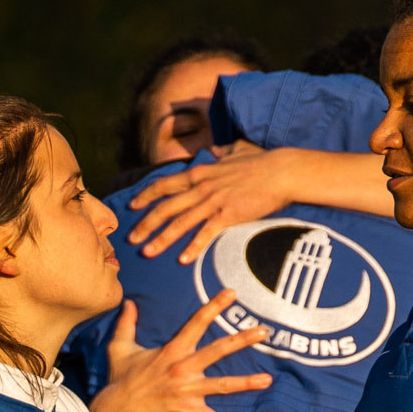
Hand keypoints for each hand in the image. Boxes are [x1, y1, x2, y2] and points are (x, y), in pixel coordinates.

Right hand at [87, 290, 272, 411]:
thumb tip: (127, 301)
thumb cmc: (120, 379)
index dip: (215, 306)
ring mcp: (186, 390)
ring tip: (268, 380)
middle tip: (264, 331)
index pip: (197, 322)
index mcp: (172, 350)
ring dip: (246, 383)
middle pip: (219, 350)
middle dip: (242, 339)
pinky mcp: (185, 411)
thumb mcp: (120, 347)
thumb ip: (127, 324)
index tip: (232, 294)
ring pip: (222, 386)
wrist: (117, 411)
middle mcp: (182, 368)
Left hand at [127, 141, 315, 262]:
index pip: (165, 184)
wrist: (282, 171)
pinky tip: (183, 260)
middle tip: (130, 239)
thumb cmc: (261, 162)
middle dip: (145, 224)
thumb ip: (222, 154)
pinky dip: (193, 247)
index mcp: (200, 172)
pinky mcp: (229, 215)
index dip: (146, 195)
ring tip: (147, 253)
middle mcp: (202, 187)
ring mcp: (214, 201)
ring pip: (180, 222)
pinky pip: (206, 233)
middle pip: (166, 207)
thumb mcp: (236, 151)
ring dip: (161, 239)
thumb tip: (217, 151)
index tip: (132, 206)